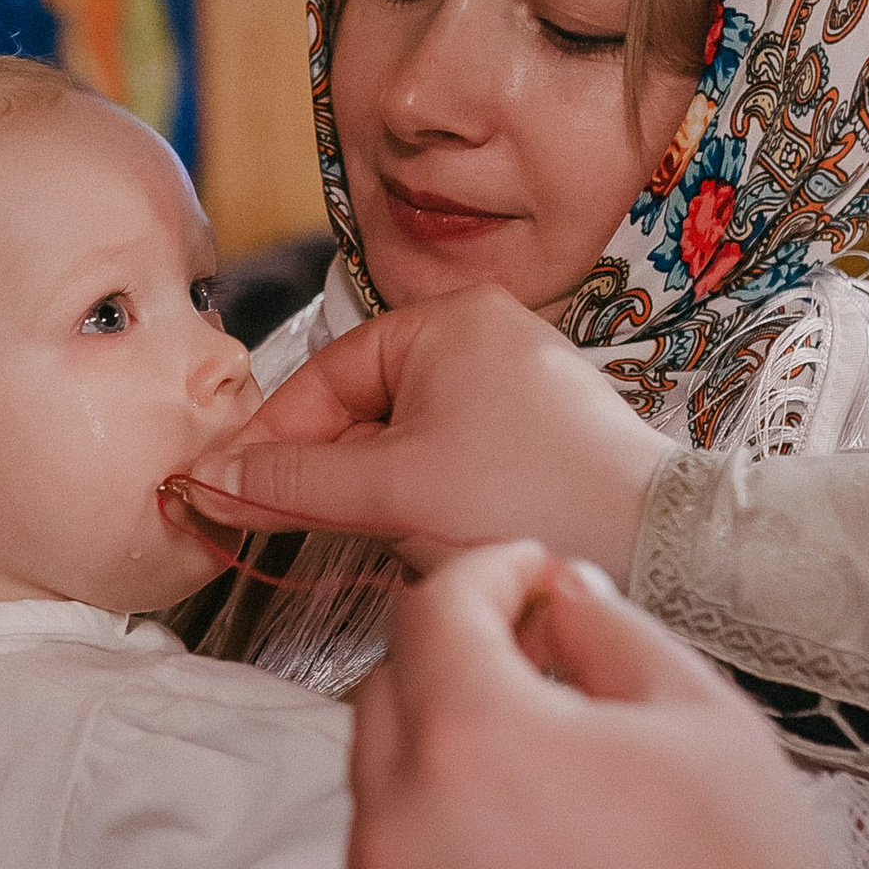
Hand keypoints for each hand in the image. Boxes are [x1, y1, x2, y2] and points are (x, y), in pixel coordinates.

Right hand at [179, 289, 664, 581]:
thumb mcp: (390, 490)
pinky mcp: (540, 439)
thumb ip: (292, 480)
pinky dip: (421, 497)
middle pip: (363, 406)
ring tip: (366, 534)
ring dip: (373, 490)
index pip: (325, 375)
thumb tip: (213, 479)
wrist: (656, 549)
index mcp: (448, 319)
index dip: (272, 438)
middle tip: (277, 522)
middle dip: (325, 469)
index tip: (228, 489)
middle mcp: (486, 336)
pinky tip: (425, 537)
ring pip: (404, 439)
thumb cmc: (531, 497)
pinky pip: (450, 458)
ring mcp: (517, 387)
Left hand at [349, 548, 836, 868]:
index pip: (433, 609)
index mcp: (472, 738)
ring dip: (442, 765)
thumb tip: (555, 595)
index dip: (485, 572)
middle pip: (387, 693)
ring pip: (382, 795)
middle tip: (537, 674)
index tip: (530, 576)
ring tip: (541, 789)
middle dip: (453, 663)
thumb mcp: (706, 720)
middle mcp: (398, 823)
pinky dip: (437, 859)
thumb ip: (609, 631)